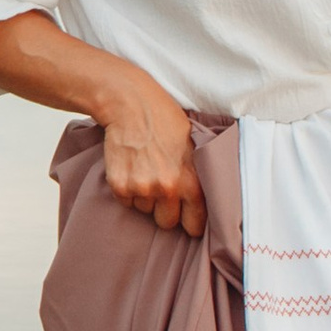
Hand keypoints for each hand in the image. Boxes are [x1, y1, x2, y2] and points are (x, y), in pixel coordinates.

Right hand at [0, 10, 208, 232]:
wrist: (131, 104)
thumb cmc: (166, 120)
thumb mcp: (195, 147)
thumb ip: (199, 177)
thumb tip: (210, 204)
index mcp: (191, 182)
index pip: (195, 226)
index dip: (191, 221)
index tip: (187, 216)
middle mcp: (167, 189)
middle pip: (167, 222)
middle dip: (165, 209)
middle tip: (162, 188)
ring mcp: (141, 188)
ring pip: (144, 210)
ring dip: (145, 197)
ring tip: (145, 170)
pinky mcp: (120, 186)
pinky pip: (126, 202)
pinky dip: (127, 190)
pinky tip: (131, 168)